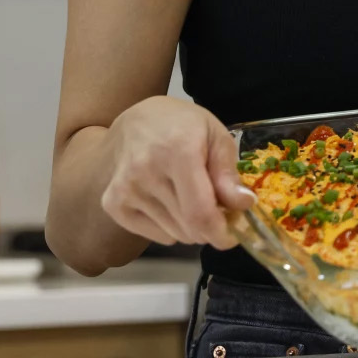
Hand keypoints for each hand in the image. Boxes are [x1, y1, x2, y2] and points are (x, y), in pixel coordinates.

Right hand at [101, 96, 253, 249]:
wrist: (137, 121)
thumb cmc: (183, 125)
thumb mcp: (216, 136)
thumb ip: (228, 173)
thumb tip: (244, 204)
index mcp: (177, 152)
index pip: (199, 212)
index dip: (220, 233)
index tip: (232, 236)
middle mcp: (145, 172)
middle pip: (187, 227)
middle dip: (210, 228)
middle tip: (219, 212)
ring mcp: (125, 189)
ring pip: (172, 234)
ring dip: (191, 228)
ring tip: (194, 201)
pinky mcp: (113, 202)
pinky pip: (153, 234)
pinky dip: (170, 229)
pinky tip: (172, 204)